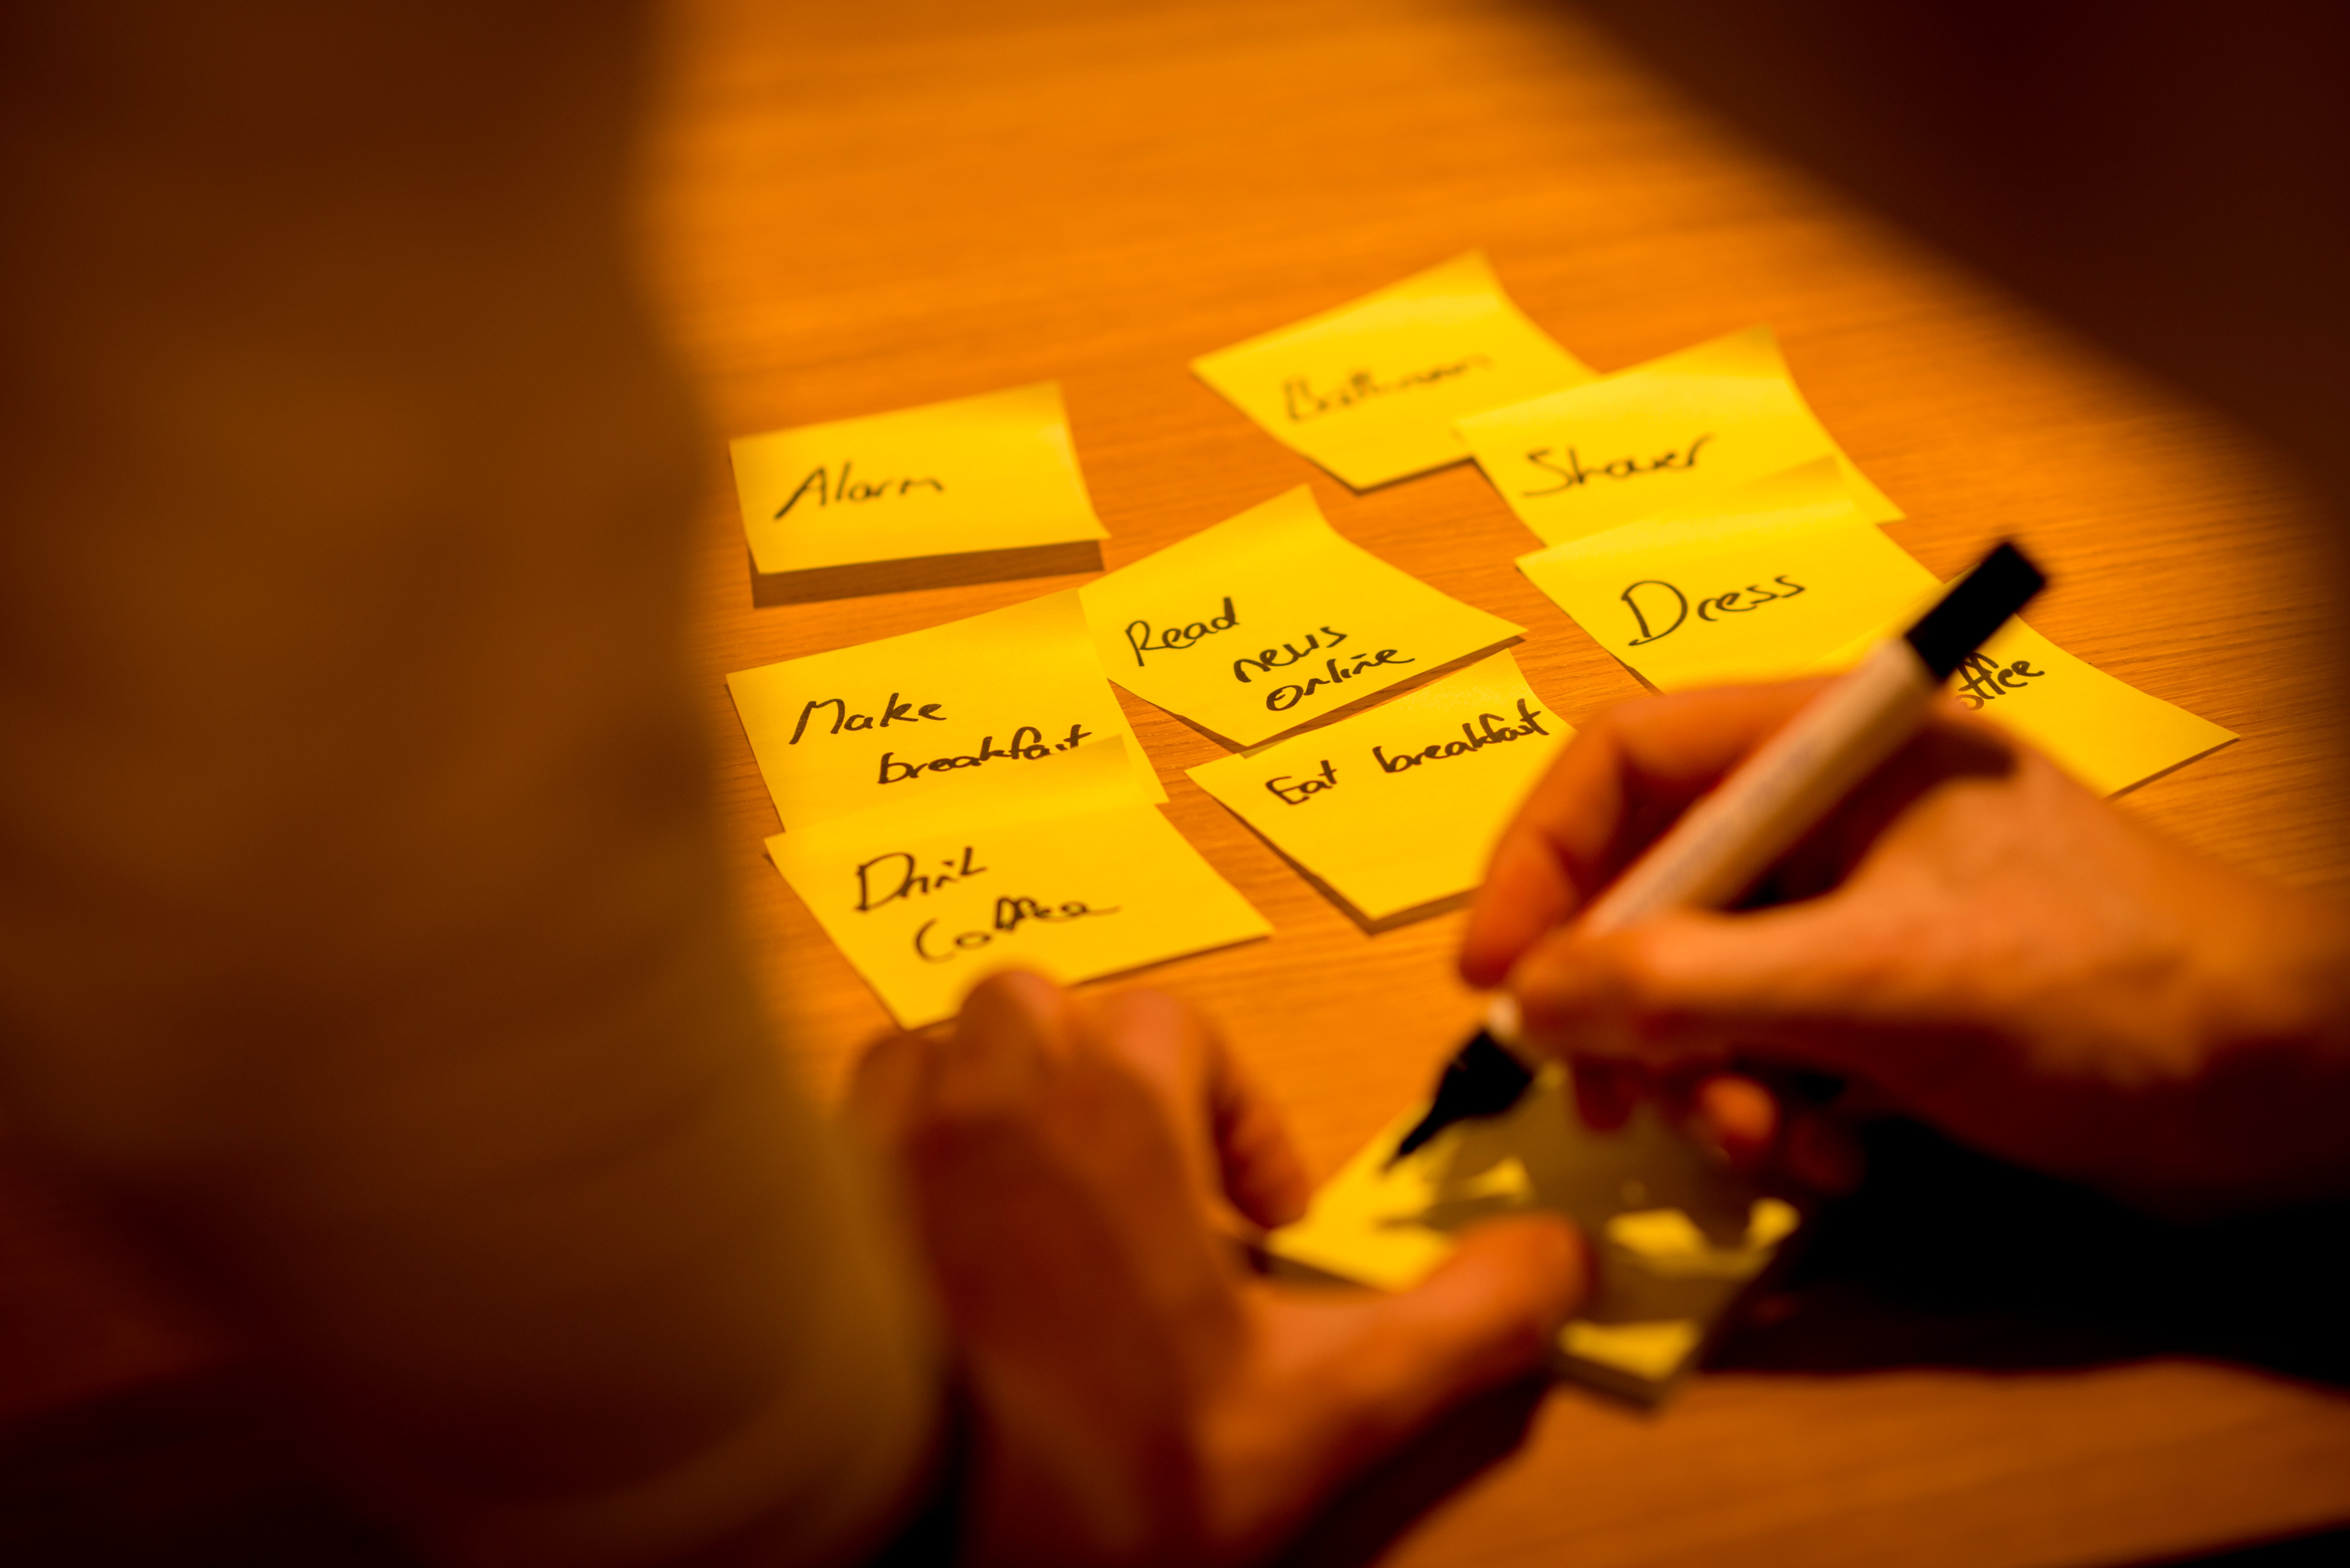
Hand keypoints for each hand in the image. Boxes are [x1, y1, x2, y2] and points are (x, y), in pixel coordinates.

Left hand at [849, 972, 1586, 1566]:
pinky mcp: (803, 1203)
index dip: (1232, 1117)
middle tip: (1130, 1205)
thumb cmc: (1105, 1461)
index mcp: (1110, 1109)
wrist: (899, 1532)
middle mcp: (983, 1090)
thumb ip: (1459, 1322)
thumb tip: (1569, 1259)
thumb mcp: (1323, 1410)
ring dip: (983, 1114)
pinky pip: (844, 1131)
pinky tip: (927, 1264)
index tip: (1251, 1228)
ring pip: (931, 1058)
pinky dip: (891, 1167)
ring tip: (1029, 1228)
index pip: (1179, 1030)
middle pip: (1039, 1011)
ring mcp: (873, 1141)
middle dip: (1093, 1084)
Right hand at [1463, 681, 2349, 1210]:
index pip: (1626, 761)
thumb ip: (1688, 985)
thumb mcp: (1878, 983)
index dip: (1541, 863)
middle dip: (1626, 1009)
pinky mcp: (1883, 1002)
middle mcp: (1833, 816)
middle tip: (1613, 1110)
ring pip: (1698, 986)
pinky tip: (1834, 1167)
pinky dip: (1776, 1116)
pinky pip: (1765, 1048)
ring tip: (1770, 1153)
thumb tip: (1521, 1000)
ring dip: (1708, 1085)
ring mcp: (1857, 912)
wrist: (2290, 1095)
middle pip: (1648, 886)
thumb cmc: (2102, 994)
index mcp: (1833, 748)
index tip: (1492, 979)